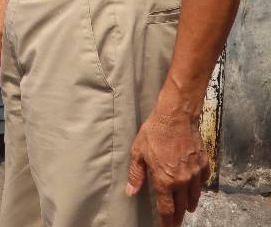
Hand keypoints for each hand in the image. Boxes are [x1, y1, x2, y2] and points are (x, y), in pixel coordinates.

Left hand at [126, 108, 209, 225]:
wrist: (176, 118)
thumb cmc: (154, 133)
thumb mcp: (138, 153)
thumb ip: (136, 174)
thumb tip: (130, 191)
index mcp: (164, 180)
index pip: (166, 208)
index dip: (166, 221)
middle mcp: (182, 181)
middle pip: (182, 206)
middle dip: (178, 216)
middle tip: (176, 223)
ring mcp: (195, 173)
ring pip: (194, 196)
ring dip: (190, 204)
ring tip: (187, 209)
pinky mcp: (204, 164)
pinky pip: (203, 180)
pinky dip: (199, 186)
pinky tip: (196, 187)